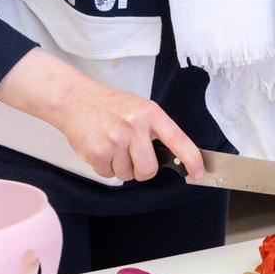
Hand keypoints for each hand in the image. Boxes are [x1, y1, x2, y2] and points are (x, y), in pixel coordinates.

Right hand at [0, 48, 204, 181]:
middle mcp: (135, 126)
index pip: (179, 140)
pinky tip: (100, 149)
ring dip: (120, 167)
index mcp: (151, 114)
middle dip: (142, 170)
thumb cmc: (110, 105)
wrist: (75, 99)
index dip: (192, 160)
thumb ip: (156, 130)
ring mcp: (115, 139)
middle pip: (149, 170)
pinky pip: (108, 175)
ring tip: (112, 145)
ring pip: (127, 175)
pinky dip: (104, 167)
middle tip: (131, 155)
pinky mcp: (97, 152)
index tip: (199, 174)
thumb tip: (175, 157)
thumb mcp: (140, 109)